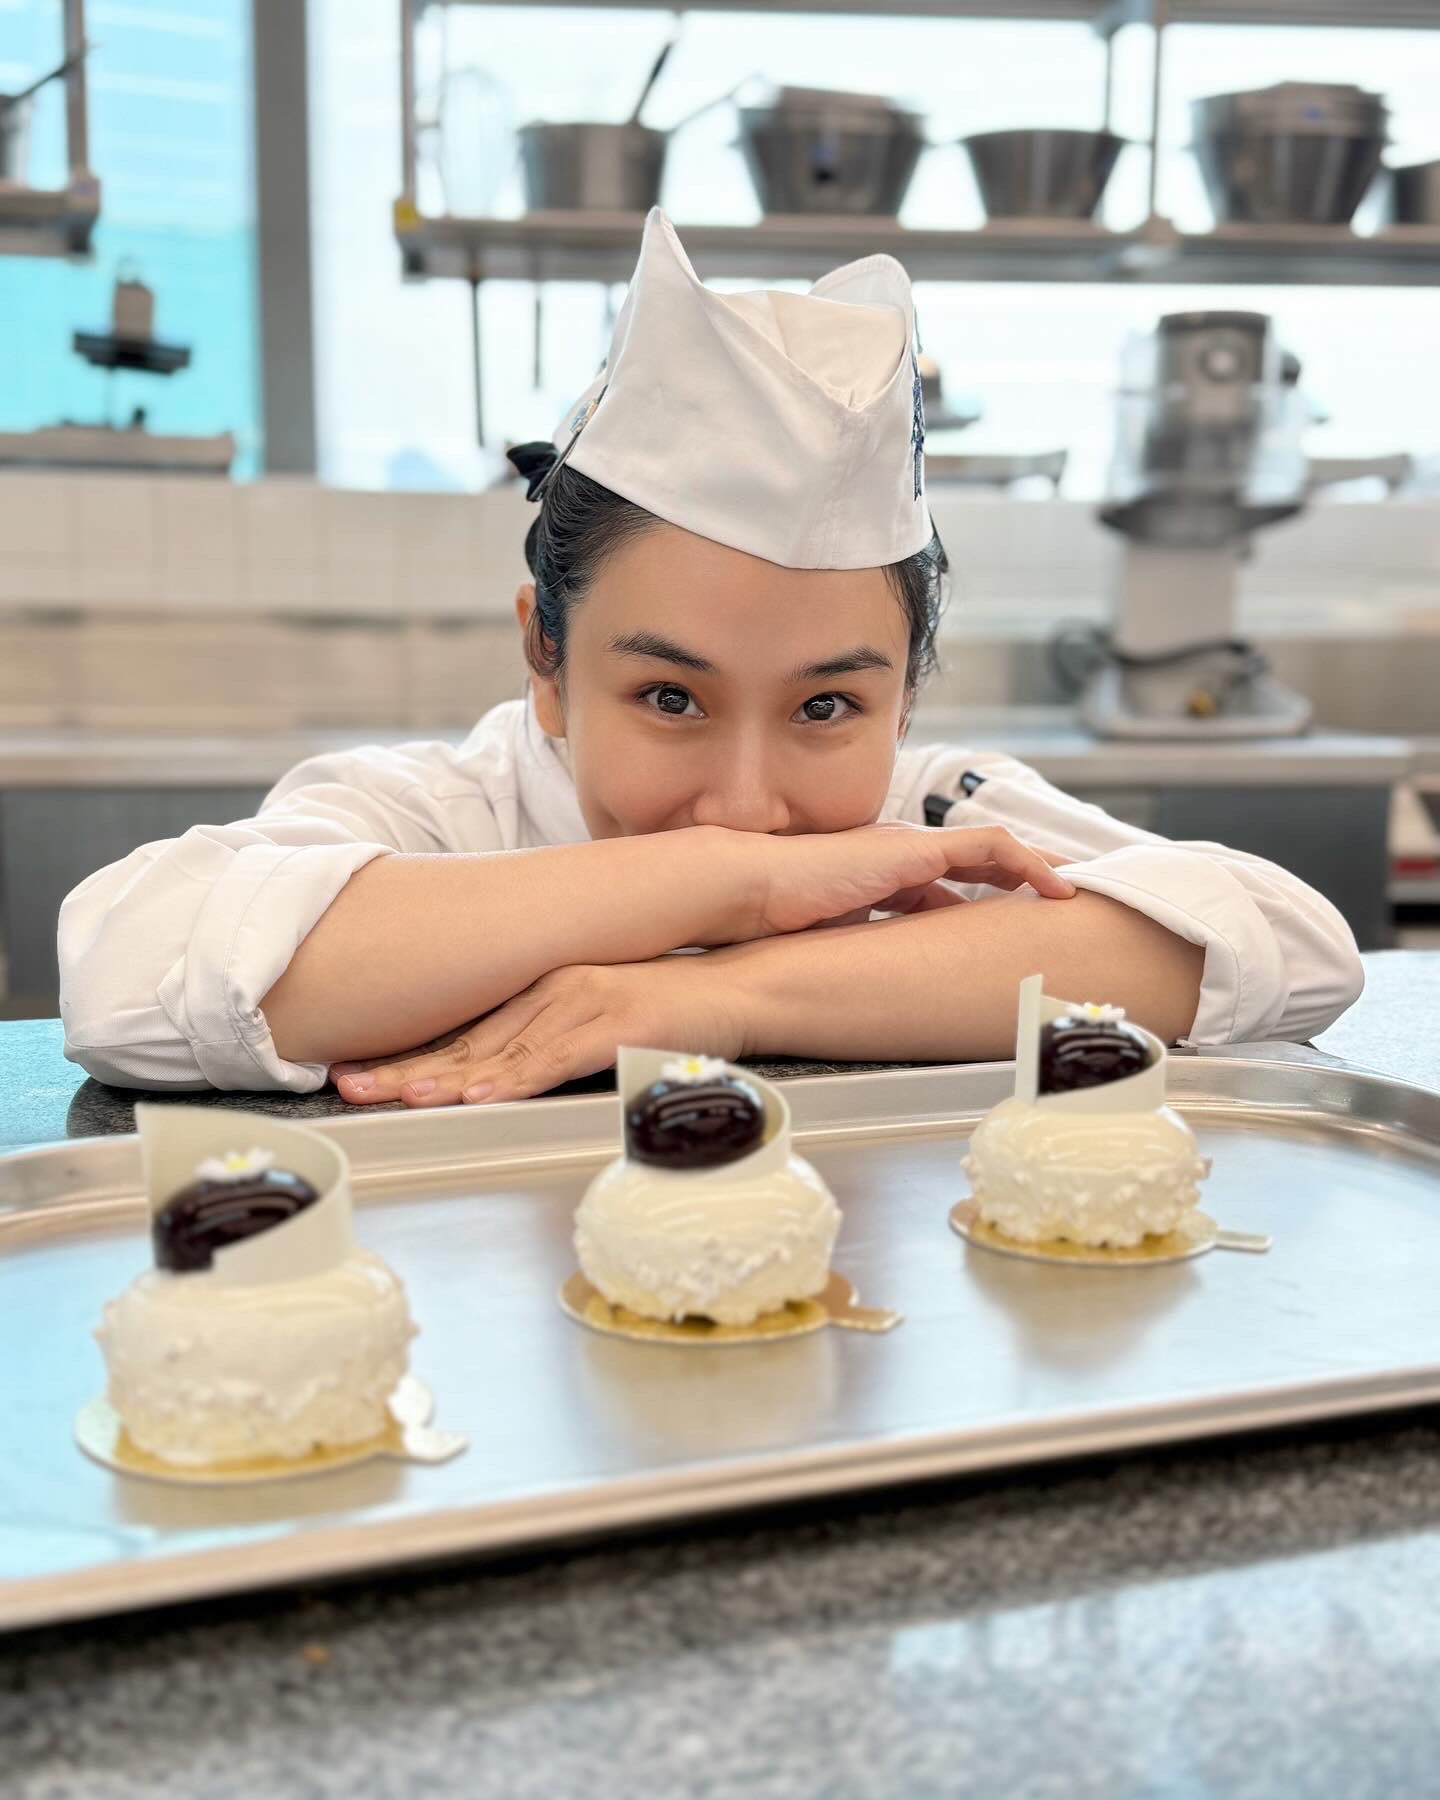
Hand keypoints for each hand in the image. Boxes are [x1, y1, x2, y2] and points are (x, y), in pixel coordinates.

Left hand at [334, 956, 745, 1108]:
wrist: (740, 991)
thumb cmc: (670, 1015)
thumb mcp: (596, 1024)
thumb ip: (550, 1043)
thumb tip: (498, 1078)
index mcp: (541, 992)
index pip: (463, 1034)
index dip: (407, 1057)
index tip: (355, 1074)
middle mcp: (553, 991)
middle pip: (467, 1042)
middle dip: (403, 1068)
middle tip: (347, 1087)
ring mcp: (585, 1003)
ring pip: (503, 1051)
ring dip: (447, 1077)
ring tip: (397, 1097)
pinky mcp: (619, 1023)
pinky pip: (558, 1057)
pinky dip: (516, 1077)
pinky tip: (481, 1094)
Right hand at [731, 821, 1074, 939]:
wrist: (756, 891)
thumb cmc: (783, 917)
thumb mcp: (843, 936)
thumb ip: (873, 944)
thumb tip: (895, 977)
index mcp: (883, 872)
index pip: (948, 878)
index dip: (985, 891)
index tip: (1015, 913)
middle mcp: (902, 852)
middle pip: (980, 857)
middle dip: (1022, 874)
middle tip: (1059, 896)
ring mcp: (911, 846)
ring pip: (994, 848)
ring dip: (1036, 868)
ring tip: (1071, 889)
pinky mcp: (918, 848)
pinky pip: (991, 847)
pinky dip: (1028, 864)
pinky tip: (1054, 886)